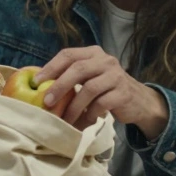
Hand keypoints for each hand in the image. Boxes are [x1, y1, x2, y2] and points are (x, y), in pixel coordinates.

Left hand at [37, 47, 168, 137]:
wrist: (138, 101)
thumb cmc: (106, 89)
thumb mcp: (90, 77)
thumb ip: (72, 77)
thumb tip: (41, 87)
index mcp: (93, 53)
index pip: (68, 54)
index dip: (51, 68)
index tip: (37, 82)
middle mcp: (106, 60)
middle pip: (78, 69)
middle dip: (59, 86)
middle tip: (47, 102)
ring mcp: (116, 76)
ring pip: (89, 89)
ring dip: (73, 107)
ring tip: (65, 120)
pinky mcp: (123, 93)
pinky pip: (101, 104)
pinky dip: (89, 115)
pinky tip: (84, 122)